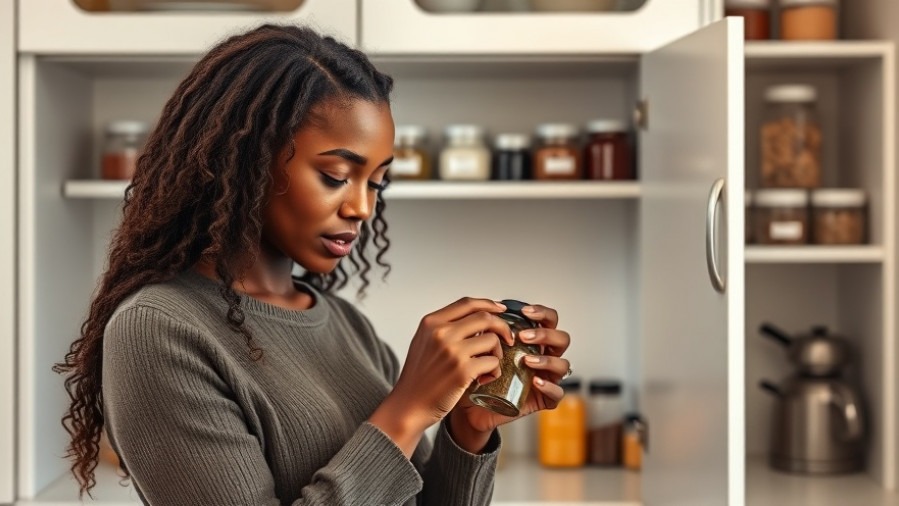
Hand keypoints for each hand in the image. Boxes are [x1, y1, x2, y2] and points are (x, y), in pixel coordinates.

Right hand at [368, 297, 512, 454]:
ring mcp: (452, 351)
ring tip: (489, 365)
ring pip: (492, 340)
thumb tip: (476, 318)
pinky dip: (494, 371)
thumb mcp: (424, 342)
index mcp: (431, 322)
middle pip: (484, 317)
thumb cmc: (419, 378)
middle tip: (507, 339)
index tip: (501, 310)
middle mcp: (441, 332)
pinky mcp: (462, 371)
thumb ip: (444, 328)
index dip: (488, 304)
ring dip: (497, 353)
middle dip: (502, 327)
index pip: (467, 303)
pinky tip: (485, 379)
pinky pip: (492, 362)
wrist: (409, 405)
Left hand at [450, 303, 570, 437]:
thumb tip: (485, 310)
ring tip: (526, 360)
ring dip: (546, 359)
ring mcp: (546, 378)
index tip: (524, 312)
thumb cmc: (478, 374)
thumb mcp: (480, 347)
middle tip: (522, 336)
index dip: (542, 313)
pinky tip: (534, 381)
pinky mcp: (544, 399)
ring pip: (563, 364)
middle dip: (545, 334)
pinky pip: (557, 393)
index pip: (549, 320)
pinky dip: (548, 386)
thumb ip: (486, 330)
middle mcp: (543, 357)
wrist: (470, 405)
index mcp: (533, 341)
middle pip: (562, 339)